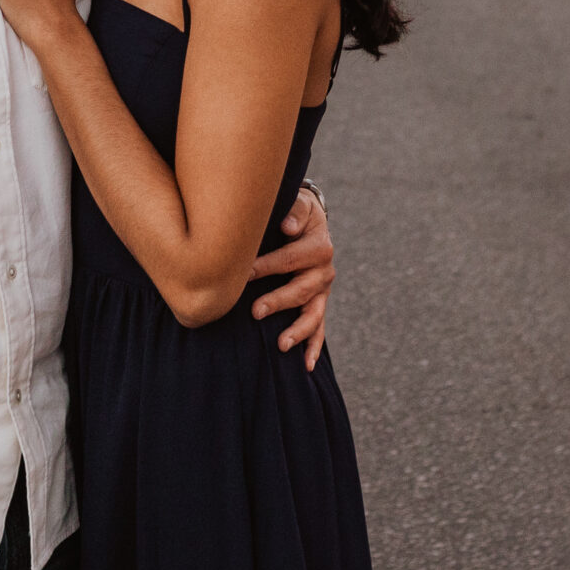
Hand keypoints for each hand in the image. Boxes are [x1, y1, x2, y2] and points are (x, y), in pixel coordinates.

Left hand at [248, 188, 334, 369]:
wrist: (312, 222)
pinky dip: (314, 347)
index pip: (291, 258)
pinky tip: (306, 364)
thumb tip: (287, 225)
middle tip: (255, 311)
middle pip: (301, 289)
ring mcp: (323, 291)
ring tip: (282, 344)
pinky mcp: (319, 304)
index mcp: (319, 245)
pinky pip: (319, 328)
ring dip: (298, 330)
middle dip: (278, 301)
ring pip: (313, 314)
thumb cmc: (297, 213)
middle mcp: (325, 270)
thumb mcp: (300, 204)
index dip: (267, 267)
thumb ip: (295, 211)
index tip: (244, 275)